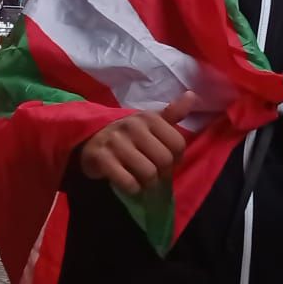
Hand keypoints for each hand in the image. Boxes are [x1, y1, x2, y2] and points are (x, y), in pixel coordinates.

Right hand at [78, 92, 195, 194]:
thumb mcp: (149, 122)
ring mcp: (116, 142)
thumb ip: (172, 113)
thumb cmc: (128, 134)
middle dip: (163, 173)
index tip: (167, 162)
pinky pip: (128, 182)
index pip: (178, 144)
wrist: (90, 139)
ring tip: (143, 181)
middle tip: (155, 174)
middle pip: (164, 160)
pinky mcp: (102, 159)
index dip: (177, 159)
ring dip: (148, 184)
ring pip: (148, 173)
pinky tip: (130, 184)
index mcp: (148, 117)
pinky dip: (133, 188)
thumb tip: (192, 95)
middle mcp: (133, 126)